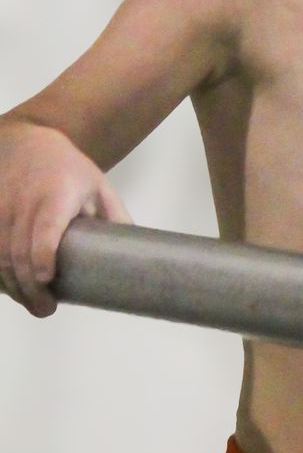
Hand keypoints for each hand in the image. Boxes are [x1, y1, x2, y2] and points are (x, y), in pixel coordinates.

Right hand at [0, 122, 131, 317]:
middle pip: (18, 252)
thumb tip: (137, 255)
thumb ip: (115, 218)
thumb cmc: (67, 169)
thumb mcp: (98, 186)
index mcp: (57, 194)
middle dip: (30, 287)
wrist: (25, 143)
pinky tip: (12, 289)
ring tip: (33, 304)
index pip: (45, 228)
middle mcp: (24, 203)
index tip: (47, 278)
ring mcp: (0, 210)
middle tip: (46, 309)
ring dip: (13, 287)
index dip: (42, 256)